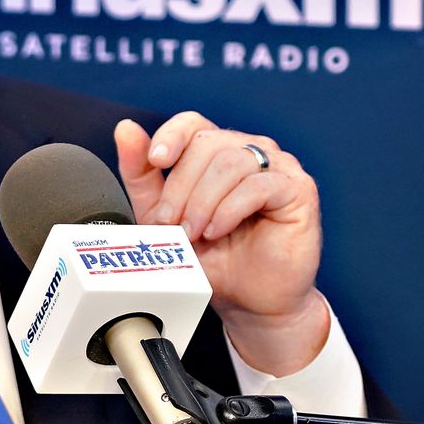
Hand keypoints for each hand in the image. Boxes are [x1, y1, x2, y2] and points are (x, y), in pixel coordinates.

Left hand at [114, 114, 327, 373]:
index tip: (155, 161)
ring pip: (231, 162)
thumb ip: (143, 175)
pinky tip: (218, 231)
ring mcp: (278, 167)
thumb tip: (125, 128)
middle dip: (180, 187)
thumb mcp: (164, 217)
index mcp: (219, 152)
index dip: (172, 136)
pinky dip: (229, 209)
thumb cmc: (213, 257)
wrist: (249, 299)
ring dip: (203, 201)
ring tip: (195, 233)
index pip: (193, 123)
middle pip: (207, 144)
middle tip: (171, 225)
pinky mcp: (298, 190)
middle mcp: (250, 151)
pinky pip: (258, 185)